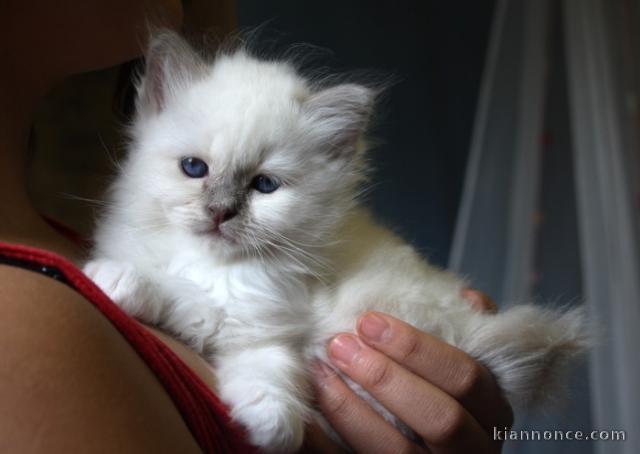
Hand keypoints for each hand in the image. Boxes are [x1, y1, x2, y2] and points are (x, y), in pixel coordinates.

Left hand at [311, 290, 511, 452]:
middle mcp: (472, 448)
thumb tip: (467, 299)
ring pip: (397, 449)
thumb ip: (471, 333)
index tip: (369, 321)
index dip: (418, 348)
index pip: (466, 378)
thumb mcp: (470, 367)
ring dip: (351, 408)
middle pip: (439, 418)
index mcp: (492, 410)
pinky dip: (327, 442)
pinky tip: (306, 415)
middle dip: (384, 377)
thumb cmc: (448, 395)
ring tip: (320, 372)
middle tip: (340, 345)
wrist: (436, 450)